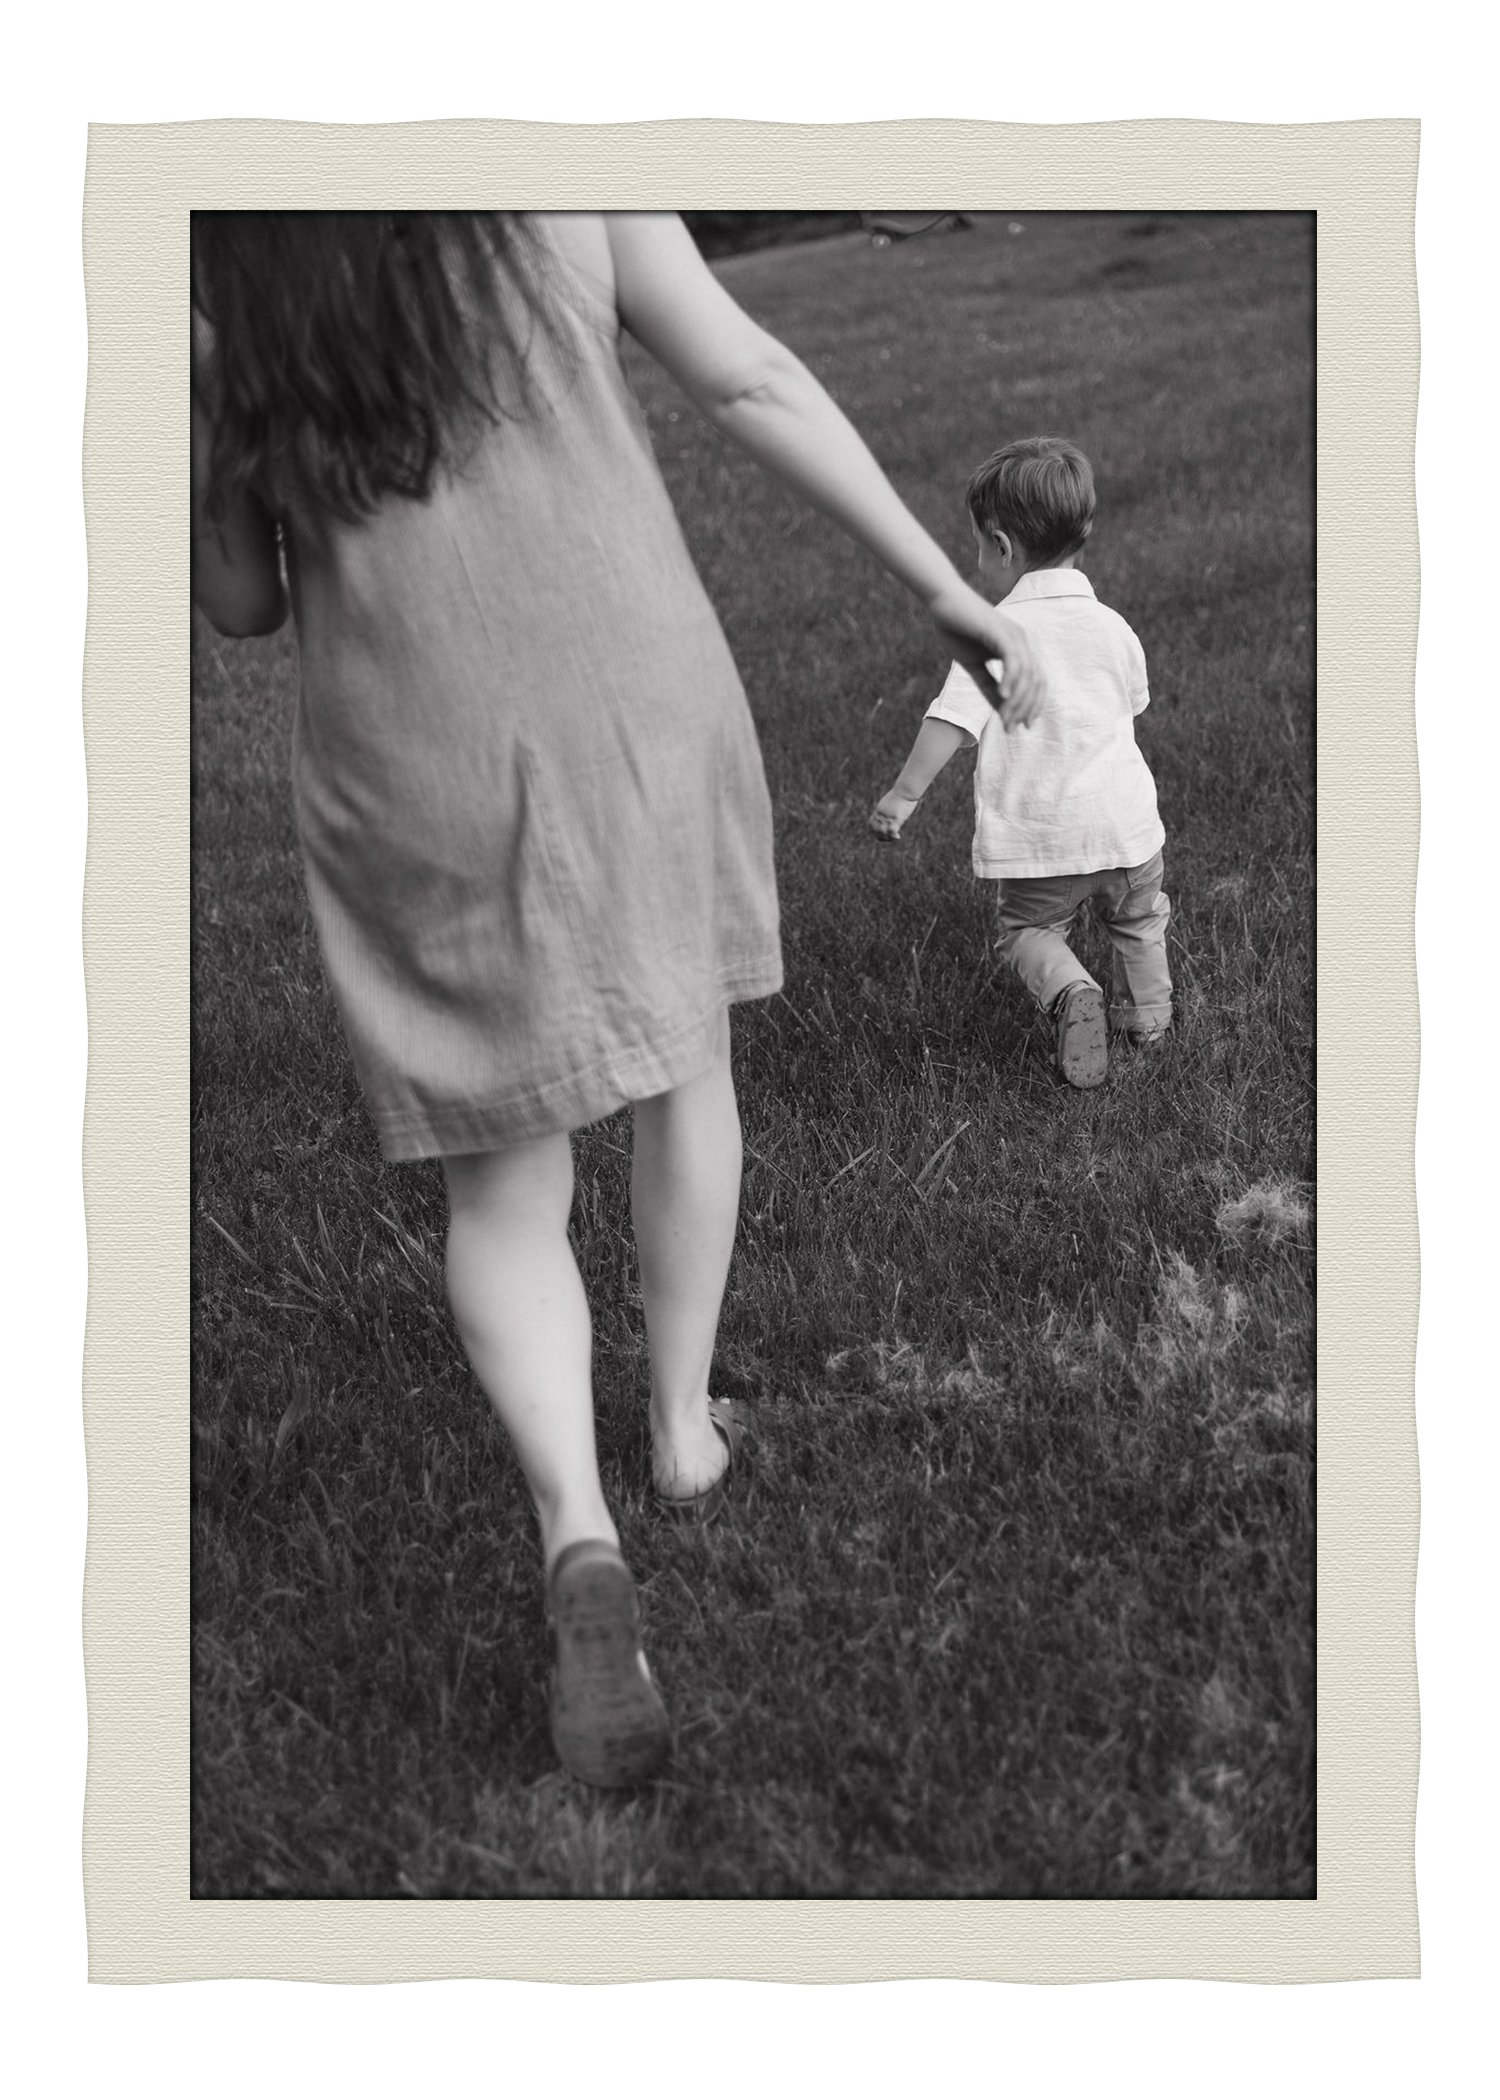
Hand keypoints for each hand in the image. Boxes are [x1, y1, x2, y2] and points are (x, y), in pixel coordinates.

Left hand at [870, 787, 921, 841]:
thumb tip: (893, 808)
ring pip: (882, 831)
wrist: (906, 789)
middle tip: (890, 839)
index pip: (871, 823)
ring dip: (887, 838)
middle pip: (875, 829)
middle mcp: (881, 813)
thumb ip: (890, 806)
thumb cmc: (903, 792)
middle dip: (881, 837)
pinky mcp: (896, 817)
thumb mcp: (893, 800)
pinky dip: (893, 836)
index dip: (875, 831)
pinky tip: (898, 837)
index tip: (882, 834)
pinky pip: (891, 831)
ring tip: (894, 838)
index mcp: (879, 809)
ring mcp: (888, 816)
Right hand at [928, 588, 1044, 730]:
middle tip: (1011, 728)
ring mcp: (1013, 634)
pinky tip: (1002, 697)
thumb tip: (1001, 710)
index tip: (1019, 726)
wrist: (942, 601)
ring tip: (1005, 718)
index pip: (1035, 682)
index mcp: (1017, 648)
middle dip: (1025, 708)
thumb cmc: (956, 629)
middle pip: (1035, 682)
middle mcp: (1021, 641)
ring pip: (1026, 674)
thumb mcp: (973, 666)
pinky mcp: (1000, 631)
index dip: (1031, 706)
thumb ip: (988, 686)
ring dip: (1017, 700)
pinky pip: (1012, 660)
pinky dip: (1010, 680)